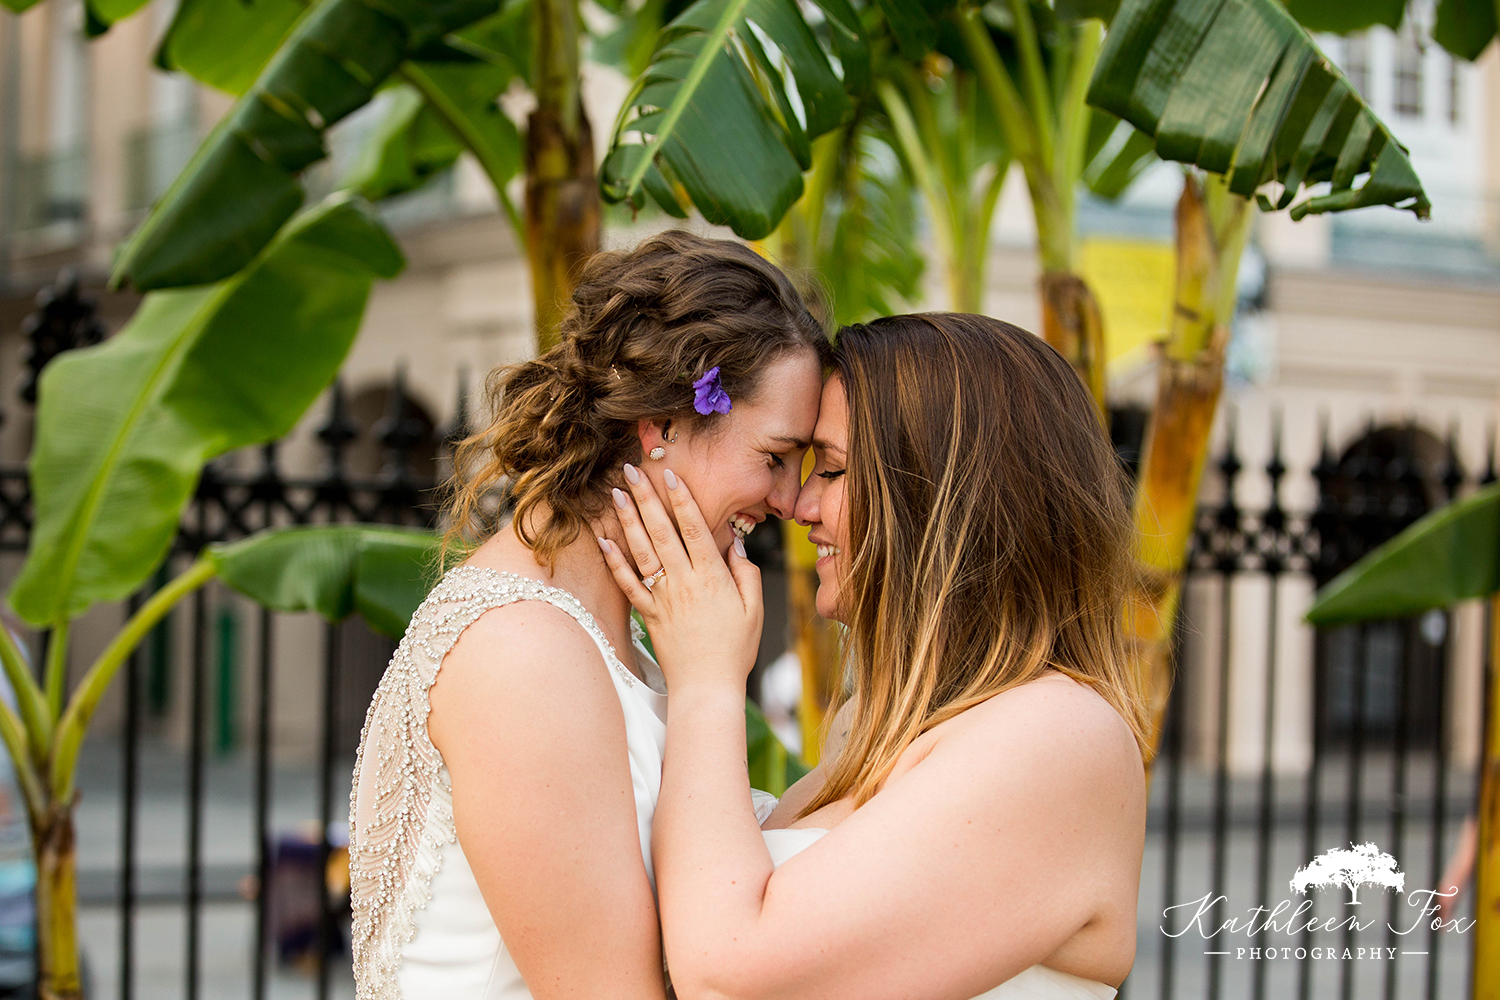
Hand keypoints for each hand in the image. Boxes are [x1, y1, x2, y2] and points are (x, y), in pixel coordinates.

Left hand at [598, 465, 762, 691]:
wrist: (707, 687)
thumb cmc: (735, 650)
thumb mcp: (754, 609)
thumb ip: (745, 572)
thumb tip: (735, 542)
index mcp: (711, 577)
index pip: (694, 528)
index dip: (681, 499)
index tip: (670, 475)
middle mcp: (683, 582)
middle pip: (661, 531)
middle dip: (646, 498)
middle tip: (632, 470)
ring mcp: (662, 598)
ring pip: (641, 551)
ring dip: (627, 520)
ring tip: (616, 494)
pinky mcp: (648, 615)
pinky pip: (628, 584)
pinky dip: (614, 561)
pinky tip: (604, 540)